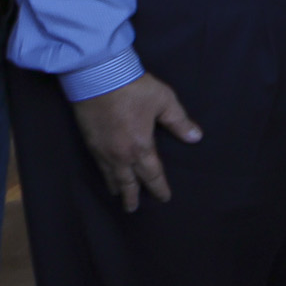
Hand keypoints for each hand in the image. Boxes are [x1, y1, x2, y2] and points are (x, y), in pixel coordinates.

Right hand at [72, 74, 201, 211]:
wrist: (97, 76)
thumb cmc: (133, 88)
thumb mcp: (163, 101)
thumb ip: (179, 121)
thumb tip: (195, 138)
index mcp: (140, 147)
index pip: (152, 174)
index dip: (158, 187)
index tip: (164, 197)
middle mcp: (120, 154)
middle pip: (128, 182)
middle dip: (132, 196)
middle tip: (133, 209)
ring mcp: (102, 149)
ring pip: (110, 175)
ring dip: (116, 187)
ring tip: (119, 196)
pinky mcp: (89, 141)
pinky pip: (97, 165)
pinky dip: (103, 174)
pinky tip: (104, 174)